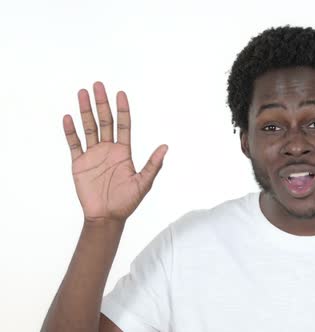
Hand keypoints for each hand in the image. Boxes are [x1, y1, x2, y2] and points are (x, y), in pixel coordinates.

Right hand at [62, 82, 167, 223]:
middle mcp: (108, 149)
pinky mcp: (79, 164)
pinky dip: (70, 132)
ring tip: (82, 93)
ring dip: (85, 111)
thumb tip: (166, 147)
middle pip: (105, 121)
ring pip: (88, 128)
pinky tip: (68, 118)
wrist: (107, 217)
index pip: (123, 125)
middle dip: (101, 103)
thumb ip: (153, 165)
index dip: (122, 109)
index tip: (120, 93)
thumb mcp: (143, 183)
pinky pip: (74, 144)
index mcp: (124, 152)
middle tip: (98, 85)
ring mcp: (93, 155)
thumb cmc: (127, 202)